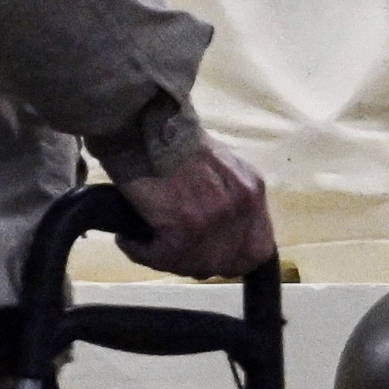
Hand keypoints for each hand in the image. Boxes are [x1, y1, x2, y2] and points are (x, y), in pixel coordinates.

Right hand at [115, 137, 278, 281]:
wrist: (142, 123)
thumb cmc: (174, 138)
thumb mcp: (221, 166)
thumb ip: (229, 197)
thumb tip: (220, 234)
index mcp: (251, 190)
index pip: (259, 249)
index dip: (235, 257)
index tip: (216, 254)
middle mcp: (240, 208)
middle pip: (229, 264)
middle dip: (204, 263)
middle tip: (180, 254)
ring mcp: (213, 222)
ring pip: (196, 266)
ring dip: (171, 260)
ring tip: (151, 246)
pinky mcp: (181, 231)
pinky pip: (161, 258)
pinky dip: (141, 251)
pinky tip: (130, 240)